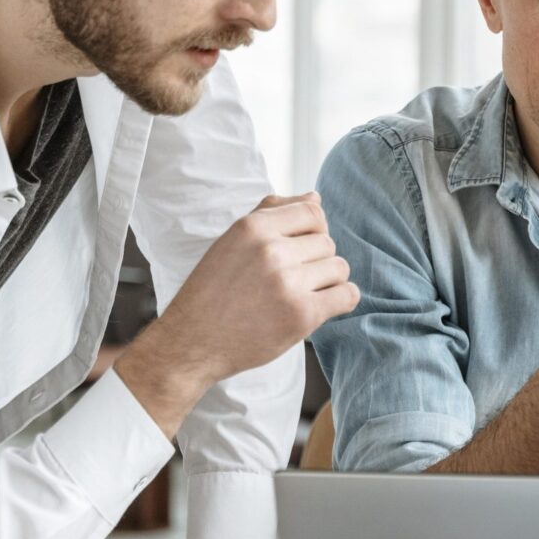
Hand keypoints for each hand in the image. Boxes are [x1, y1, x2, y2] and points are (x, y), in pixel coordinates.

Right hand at [156, 193, 359, 386]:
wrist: (191, 342)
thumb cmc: (213, 291)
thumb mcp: (232, 241)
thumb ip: (272, 214)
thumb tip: (314, 197)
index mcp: (253, 228)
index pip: (313, 212)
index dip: (314, 230)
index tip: (302, 249)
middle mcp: (271, 251)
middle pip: (327, 242)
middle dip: (317, 260)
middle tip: (294, 279)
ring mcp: (287, 283)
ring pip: (339, 268)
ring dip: (328, 281)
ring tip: (304, 293)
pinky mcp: (301, 315)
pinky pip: (346, 295)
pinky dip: (341, 299)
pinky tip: (323, 305)